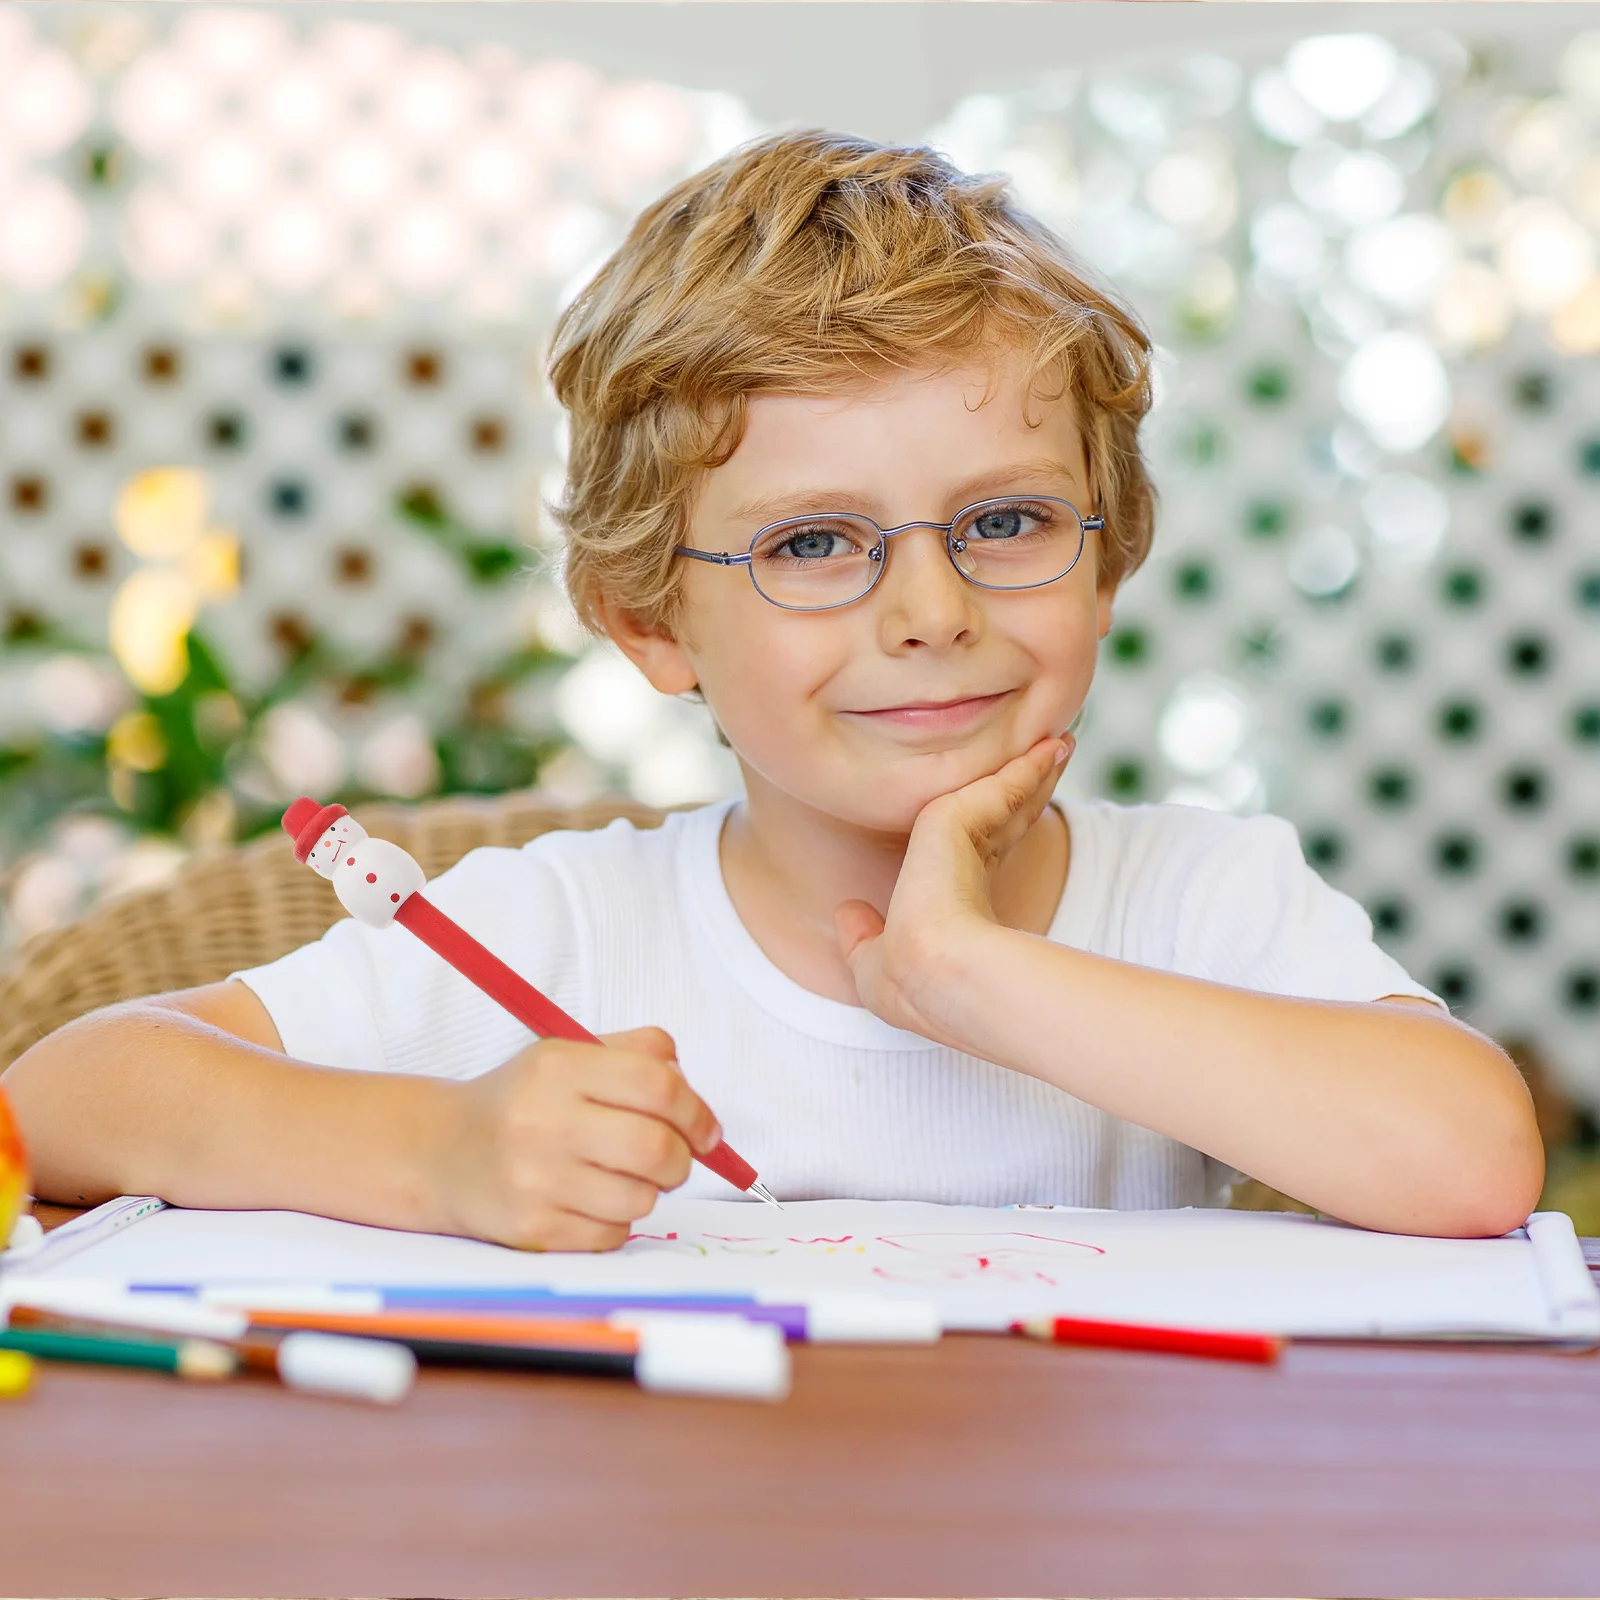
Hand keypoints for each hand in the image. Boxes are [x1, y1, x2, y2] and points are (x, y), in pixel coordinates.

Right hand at [434, 1027, 723, 1250]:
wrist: (443, 1153)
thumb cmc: (524, 1101)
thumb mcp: (569, 1054)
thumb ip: (638, 1054)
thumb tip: (693, 1094)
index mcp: (559, 1066)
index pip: (657, 1084)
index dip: (696, 1110)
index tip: (706, 1130)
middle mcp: (543, 1121)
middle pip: (655, 1147)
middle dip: (681, 1159)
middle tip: (673, 1159)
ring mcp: (535, 1179)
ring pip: (640, 1198)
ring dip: (647, 1192)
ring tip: (618, 1176)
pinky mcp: (532, 1229)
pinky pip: (612, 1235)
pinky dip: (616, 1222)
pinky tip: (588, 1201)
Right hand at [834, 734, 1072, 1042]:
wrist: (931, 967)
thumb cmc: (911, 978)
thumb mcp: (881, 964)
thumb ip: (864, 938)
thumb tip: (844, 912)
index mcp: (936, 889)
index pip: (977, 846)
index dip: (1000, 823)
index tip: (1023, 805)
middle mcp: (941, 855)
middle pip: (998, 812)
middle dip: (1024, 784)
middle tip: (1052, 753)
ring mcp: (944, 833)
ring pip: (1006, 794)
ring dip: (1035, 768)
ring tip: (1063, 743)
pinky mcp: (948, 818)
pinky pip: (1006, 787)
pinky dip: (1029, 766)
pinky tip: (1055, 748)